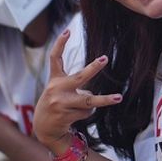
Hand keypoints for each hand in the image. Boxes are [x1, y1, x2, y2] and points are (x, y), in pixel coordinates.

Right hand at [33, 28, 121, 147]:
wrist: (44, 129)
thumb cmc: (56, 105)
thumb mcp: (59, 92)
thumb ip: (74, 88)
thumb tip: (91, 95)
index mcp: (54, 80)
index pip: (55, 58)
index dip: (60, 44)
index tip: (68, 31)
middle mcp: (56, 90)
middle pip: (79, 77)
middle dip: (93, 68)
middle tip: (105, 58)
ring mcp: (61, 103)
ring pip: (88, 100)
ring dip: (104, 100)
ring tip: (118, 97)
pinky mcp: (65, 116)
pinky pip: (86, 112)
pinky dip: (87, 112)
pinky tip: (77, 115)